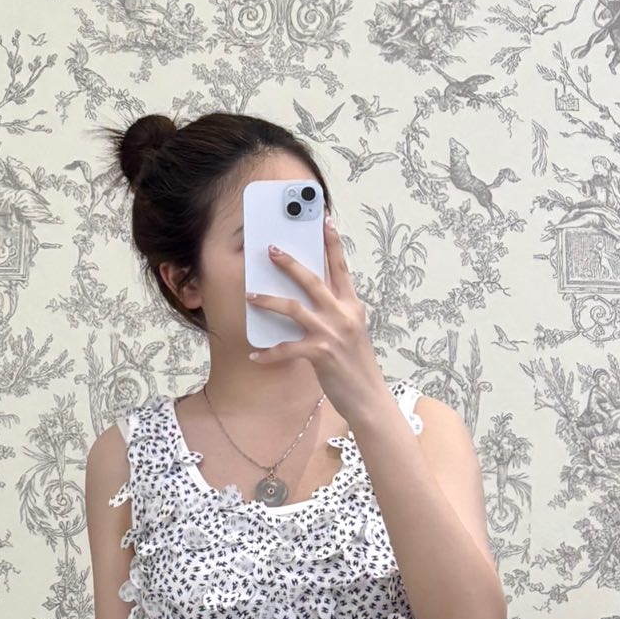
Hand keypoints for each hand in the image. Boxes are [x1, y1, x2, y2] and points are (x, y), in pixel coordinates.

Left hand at [247, 213, 389, 422]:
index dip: (332, 243)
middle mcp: (344, 314)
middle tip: (270, 250)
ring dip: (269, 301)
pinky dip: (269, 353)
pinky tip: (255, 355)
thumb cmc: (357, 365)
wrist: (368, 397)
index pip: (341, 268)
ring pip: (294, 308)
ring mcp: (332, 333)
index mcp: (352, 306)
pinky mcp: (321, 353)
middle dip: (289, 263)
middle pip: (312, 280)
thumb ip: (337, 313)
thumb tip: (312, 299)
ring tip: (250, 296)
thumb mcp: (353, 333)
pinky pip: (287, 349)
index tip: (324, 220)